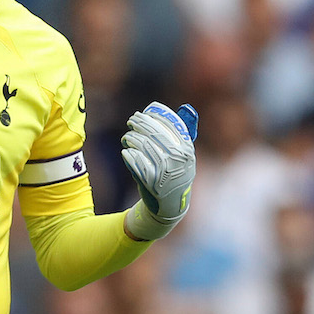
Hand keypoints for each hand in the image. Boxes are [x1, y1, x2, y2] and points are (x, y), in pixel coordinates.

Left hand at [121, 101, 197, 240]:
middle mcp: (178, 158)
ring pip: (144, 145)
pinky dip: (129, 155)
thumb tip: (185, 108)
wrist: (170, 205)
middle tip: (131, 121)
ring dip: (132, 138)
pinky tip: (126, 152)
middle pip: (155, 132)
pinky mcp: (152, 180)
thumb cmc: (175, 175)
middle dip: (140, 123)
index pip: (171, 124)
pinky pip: (136, 161)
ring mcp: (166, 169)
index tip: (144, 113)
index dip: (155, 116)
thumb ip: (184, 133)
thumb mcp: (185, 155)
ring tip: (127, 137)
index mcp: (187, 149)